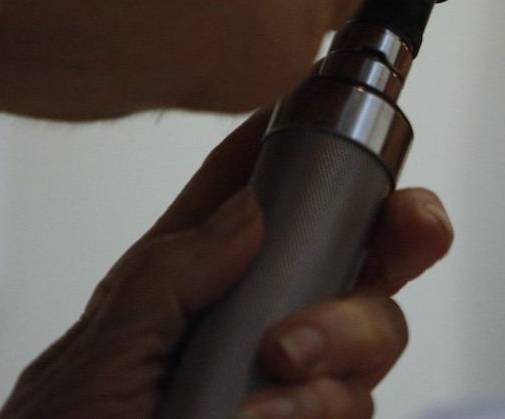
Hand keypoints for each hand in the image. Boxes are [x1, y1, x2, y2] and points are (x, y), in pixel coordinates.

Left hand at [0, 112, 453, 418]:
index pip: (267, 186)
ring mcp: (294, 379)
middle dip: (404, 229)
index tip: (359, 115)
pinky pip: (360, 405)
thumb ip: (170, 273)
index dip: (315, 139)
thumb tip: (251, 210)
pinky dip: (328, 405)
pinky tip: (270, 417)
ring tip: (281, 368)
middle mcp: (262, 319)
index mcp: (199, 276)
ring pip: (378, 328)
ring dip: (348, 337)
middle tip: (406, 231)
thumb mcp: (98, 354)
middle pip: (363, 248)